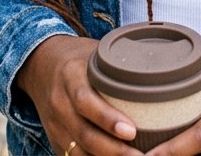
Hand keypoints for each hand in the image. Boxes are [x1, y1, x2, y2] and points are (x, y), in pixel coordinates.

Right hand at [15, 34, 138, 155]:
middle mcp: (60, 103)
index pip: (86, 101)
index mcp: (70, 77)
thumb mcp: (95, 53)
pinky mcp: (55, 139)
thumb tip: (159, 67)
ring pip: (78, 151)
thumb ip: (119, 65)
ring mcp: (55, 125)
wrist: (41, 65)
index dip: (107, 119)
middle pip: (84, 133)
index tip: (132, 131)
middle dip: (113, 150)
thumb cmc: (78, 58)